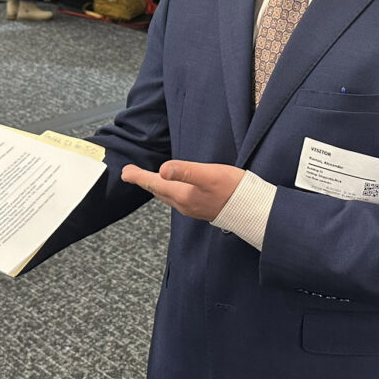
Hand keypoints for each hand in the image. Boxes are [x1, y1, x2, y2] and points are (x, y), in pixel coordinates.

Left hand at [122, 160, 244, 221]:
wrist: (253, 209)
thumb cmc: (233, 189)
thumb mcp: (209, 175)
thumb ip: (185, 171)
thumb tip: (162, 169)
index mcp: (182, 194)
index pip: (154, 183)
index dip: (139, 176)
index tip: (125, 172)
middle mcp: (184, 204)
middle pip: (158, 191)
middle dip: (144, 181)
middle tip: (131, 174)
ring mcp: (193, 208)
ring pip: (168, 196)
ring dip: (156, 187)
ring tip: (149, 180)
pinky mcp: (202, 208)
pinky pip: (178, 199)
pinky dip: (169, 191)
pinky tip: (174, 188)